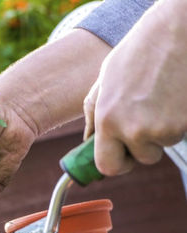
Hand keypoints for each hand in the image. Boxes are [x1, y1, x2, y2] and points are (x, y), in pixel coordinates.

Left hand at [83, 0, 186, 175]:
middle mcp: (133, 129)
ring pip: (162, 145)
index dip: (116, 163)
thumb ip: (94, 116)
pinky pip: (179, 134)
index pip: (108, 166)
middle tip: (143, 122)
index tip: (120, 157)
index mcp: (107, 120)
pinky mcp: (185, 124)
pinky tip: (172, 98)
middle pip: (140, 160)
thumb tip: (88, 143)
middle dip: (141, 148)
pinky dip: (177, 122)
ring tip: (158, 100)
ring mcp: (163, 129)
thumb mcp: (104, 83)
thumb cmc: (137, 55)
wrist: (175, 33)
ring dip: (161, 131)